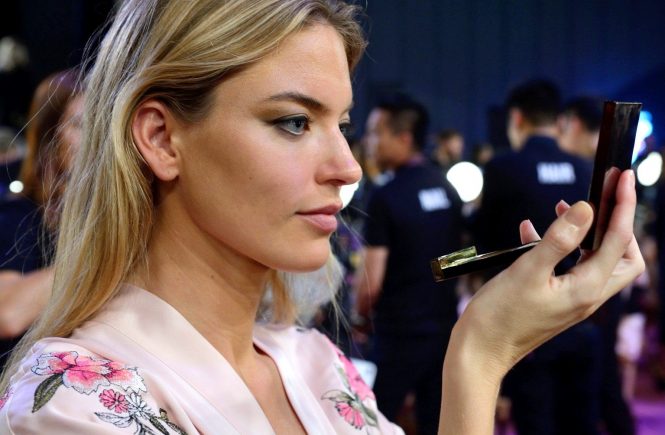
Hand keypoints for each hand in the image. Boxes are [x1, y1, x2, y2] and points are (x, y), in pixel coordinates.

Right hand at [456, 169, 643, 375]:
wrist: (480, 351)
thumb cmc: (500, 315)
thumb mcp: (527, 271)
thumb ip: (559, 239)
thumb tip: (587, 208)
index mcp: (587, 288)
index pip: (619, 240)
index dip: (624, 205)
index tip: (623, 177)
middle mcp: (586, 295)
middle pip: (623, 257)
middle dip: (619, 224)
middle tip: (604, 198)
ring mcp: (572, 300)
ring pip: (595, 261)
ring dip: (586, 233)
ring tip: (562, 207)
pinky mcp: (555, 300)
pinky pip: (567, 267)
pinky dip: (558, 246)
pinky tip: (530, 230)